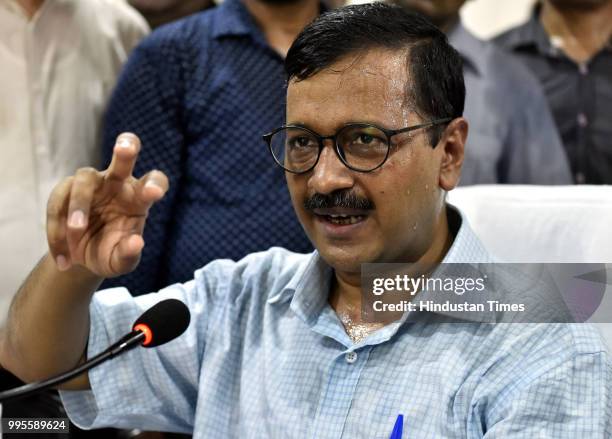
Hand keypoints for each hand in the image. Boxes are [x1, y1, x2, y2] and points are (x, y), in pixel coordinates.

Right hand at [46, 133, 168, 277]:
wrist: (81, 259)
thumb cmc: (110, 253)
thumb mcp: (120, 262)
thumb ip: (128, 254)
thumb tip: (136, 243)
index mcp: (138, 198)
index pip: (154, 182)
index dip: (155, 184)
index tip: (154, 193)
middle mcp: (117, 185)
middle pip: (123, 160)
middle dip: (125, 149)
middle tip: (125, 148)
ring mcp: (91, 185)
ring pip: (84, 178)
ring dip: (79, 204)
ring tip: (77, 231)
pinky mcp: (65, 191)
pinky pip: (58, 201)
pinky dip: (57, 229)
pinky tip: (64, 257)